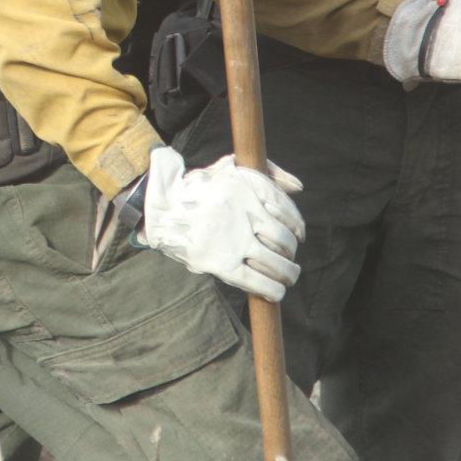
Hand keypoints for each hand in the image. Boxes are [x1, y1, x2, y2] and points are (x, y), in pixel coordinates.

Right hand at [138, 146, 305, 301]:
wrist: (161, 208)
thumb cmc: (199, 188)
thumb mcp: (230, 168)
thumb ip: (268, 172)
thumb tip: (299, 187)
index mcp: (246, 190)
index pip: (285, 209)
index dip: (297, 224)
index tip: (298, 234)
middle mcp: (242, 214)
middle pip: (283, 238)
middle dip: (291, 250)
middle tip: (290, 257)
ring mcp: (232, 240)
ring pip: (275, 262)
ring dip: (287, 273)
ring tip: (288, 276)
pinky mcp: (220, 263)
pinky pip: (255, 281)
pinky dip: (271, 289)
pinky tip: (277, 291)